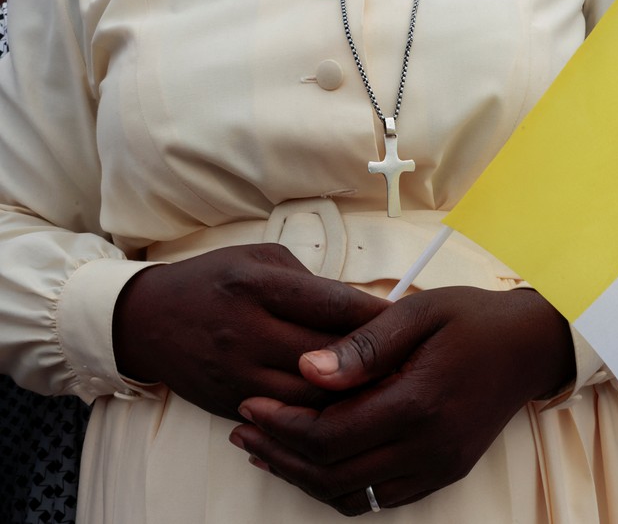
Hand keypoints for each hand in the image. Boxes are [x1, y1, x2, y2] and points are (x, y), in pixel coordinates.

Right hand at [112, 243, 389, 419]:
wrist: (149, 320)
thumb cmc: (214, 281)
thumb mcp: (260, 260)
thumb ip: (312, 283)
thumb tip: (361, 309)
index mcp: (257, 285)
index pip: (335, 305)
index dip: (379, 316)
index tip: (407, 322)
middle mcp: (247, 331)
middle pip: (331, 356)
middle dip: (375, 359)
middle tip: (408, 359)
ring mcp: (238, 373)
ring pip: (314, 397)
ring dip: (352, 393)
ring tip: (384, 386)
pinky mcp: (232, 403)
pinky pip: (290, 416)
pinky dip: (321, 412)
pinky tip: (343, 404)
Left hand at [230, 286, 573, 514]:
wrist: (529, 347)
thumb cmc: (473, 320)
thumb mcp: (419, 313)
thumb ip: (362, 344)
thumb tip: (306, 369)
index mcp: (419, 403)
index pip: (329, 435)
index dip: (281, 426)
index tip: (249, 405)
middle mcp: (429, 447)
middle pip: (332, 474)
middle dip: (279, 455)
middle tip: (243, 433)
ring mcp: (438, 466)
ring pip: (352, 495)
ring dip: (303, 477)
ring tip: (266, 450)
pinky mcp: (443, 472)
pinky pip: (379, 499)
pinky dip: (339, 487)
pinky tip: (315, 464)